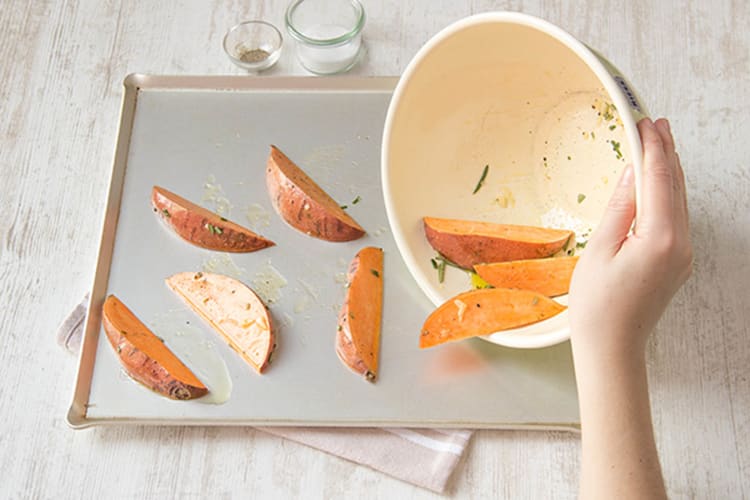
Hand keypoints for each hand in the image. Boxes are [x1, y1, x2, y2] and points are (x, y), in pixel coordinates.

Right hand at [568, 117, 691, 356]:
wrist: (612, 347)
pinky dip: (668, 194)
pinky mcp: (678, 263)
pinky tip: (657, 185)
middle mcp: (681, 244)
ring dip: (669, 172)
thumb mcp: (601, 249)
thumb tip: (633, 173)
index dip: (652, 148)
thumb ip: (621, 207)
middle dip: (667, 153)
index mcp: (661, 238)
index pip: (659, 180)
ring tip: (659, 145)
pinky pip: (677, 218)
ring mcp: (683, 255)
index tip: (645, 123)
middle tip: (657, 124)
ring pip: (680, 201)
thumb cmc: (598, 305)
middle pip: (676, 186)